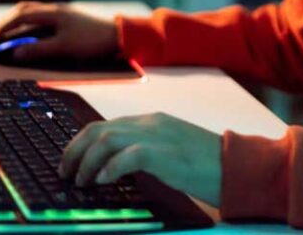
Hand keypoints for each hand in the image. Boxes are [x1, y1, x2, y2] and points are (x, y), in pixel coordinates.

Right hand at [0, 1, 118, 61]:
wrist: (119, 35)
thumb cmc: (92, 40)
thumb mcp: (63, 48)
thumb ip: (38, 50)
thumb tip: (15, 52)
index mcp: (52, 12)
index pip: (20, 16)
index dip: (3, 28)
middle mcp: (55, 9)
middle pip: (23, 11)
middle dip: (6, 23)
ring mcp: (62, 13)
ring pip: (33, 13)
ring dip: (17, 23)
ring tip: (6, 36)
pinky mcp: (68, 19)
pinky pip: (42, 18)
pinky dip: (29, 25)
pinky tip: (29, 35)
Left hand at [59, 113, 221, 206]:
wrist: (236, 164)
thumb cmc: (207, 164)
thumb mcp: (170, 151)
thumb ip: (145, 151)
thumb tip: (114, 167)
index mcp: (151, 121)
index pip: (105, 124)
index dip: (81, 142)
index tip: (70, 160)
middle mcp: (150, 123)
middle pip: (98, 128)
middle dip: (75, 150)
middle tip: (65, 172)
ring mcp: (157, 135)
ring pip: (106, 139)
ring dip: (87, 161)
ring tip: (81, 180)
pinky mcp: (164, 153)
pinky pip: (128, 155)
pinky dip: (110, 167)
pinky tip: (104, 180)